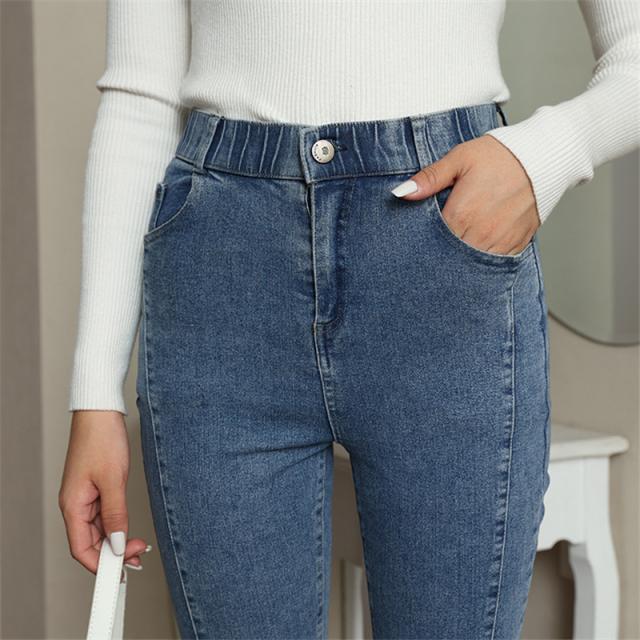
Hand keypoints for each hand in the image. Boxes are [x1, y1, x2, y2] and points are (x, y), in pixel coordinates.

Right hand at [58, 410, 149, 573]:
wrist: (101, 412)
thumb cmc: (102, 439)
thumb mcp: (113, 480)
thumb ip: (116, 514)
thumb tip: (117, 544)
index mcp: (73, 505)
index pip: (81, 549)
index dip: (100, 566)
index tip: (120, 575)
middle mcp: (75, 504)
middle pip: (90, 542)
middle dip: (112, 555)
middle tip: (137, 558)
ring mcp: (85, 497)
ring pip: (98, 530)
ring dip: (116, 541)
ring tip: (138, 547)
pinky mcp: (95, 488)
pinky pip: (104, 516)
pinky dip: (117, 525)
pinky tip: (129, 530)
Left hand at [391, 135, 539, 255]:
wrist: (542, 157)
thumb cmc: (499, 156)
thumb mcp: (459, 159)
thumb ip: (429, 178)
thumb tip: (401, 192)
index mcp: (462, 215)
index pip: (432, 243)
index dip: (423, 245)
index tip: (416, 245)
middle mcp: (480, 234)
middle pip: (450, 258)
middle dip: (440, 256)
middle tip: (430, 255)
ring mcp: (500, 242)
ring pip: (472, 266)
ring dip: (460, 263)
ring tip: (451, 256)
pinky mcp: (516, 245)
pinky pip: (494, 264)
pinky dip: (482, 263)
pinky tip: (474, 254)